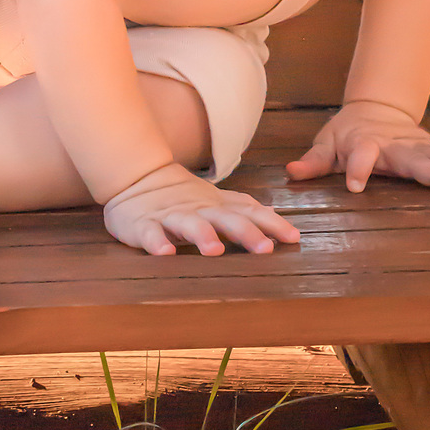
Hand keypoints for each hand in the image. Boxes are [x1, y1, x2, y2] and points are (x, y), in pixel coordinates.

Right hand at [102, 162, 301, 257]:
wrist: (136, 175)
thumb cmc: (182, 196)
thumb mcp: (215, 200)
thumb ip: (243, 210)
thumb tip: (279, 221)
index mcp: (217, 206)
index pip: (250, 212)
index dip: (272, 224)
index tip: (293, 238)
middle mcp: (199, 210)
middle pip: (225, 218)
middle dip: (246, 232)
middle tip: (265, 248)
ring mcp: (171, 216)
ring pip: (189, 224)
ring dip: (203, 236)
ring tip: (214, 250)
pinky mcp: (144, 225)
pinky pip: (151, 234)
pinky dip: (157, 243)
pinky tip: (165, 253)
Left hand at [285, 99, 429, 193]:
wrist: (373, 109)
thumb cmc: (346, 133)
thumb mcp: (326, 143)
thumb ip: (313, 161)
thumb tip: (290, 173)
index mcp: (364, 144)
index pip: (360, 156)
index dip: (356, 170)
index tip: (356, 187)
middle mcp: (394, 145)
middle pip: (412, 159)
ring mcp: (415, 145)